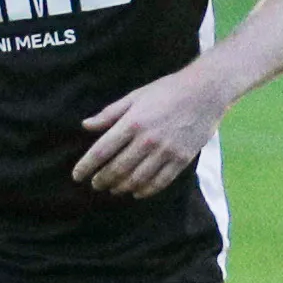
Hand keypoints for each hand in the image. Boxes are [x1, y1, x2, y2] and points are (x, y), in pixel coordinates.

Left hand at [74, 63, 225, 195]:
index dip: (86, 166)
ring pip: (137, 179)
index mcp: (132, 122)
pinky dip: (145, 191)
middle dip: (102, 180)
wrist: (205, 92)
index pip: (102, 150)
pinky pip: (160, 182)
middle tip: (95, 184)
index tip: (77, 176)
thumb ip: (110, 113)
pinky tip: (136, 192)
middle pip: (117, 169)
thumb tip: (86, 125)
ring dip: (121, 187)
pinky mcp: (181, 159)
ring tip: (113, 189)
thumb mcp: (135, 96)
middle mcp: (147, 140)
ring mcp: (166, 151)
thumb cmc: (167, 90)